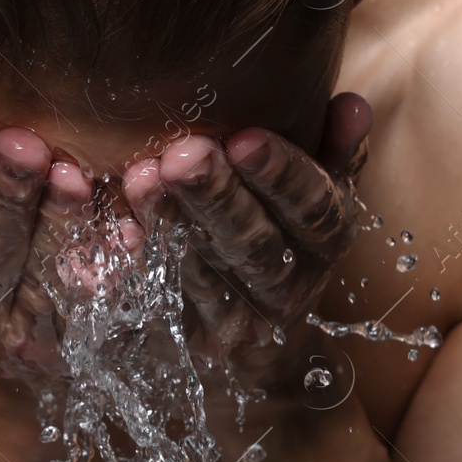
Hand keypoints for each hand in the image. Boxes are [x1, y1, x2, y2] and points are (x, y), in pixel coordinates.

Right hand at [0, 119, 139, 374]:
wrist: (91, 345)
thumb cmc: (23, 258)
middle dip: (6, 193)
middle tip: (23, 144)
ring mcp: (44, 328)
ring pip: (49, 275)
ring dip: (60, 223)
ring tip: (72, 176)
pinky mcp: (98, 335)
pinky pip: (114, 289)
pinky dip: (123, 248)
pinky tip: (135, 212)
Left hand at [119, 93, 371, 380]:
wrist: (254, 358)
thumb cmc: (280, 245)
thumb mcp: (317, 205)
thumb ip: (334, 154)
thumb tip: (352, 104)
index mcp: (320, 243)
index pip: (311, 209)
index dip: (283, 174)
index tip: (246, 138)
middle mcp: (282, 288)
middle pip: (251, 244)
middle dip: (216, 197)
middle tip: (181, 154)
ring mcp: (230, 321)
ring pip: (197, 272)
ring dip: (166, 224)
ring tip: (138, 178)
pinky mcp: (179, 341)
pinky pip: (149, 303)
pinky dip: (124, 268)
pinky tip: (110, 230)